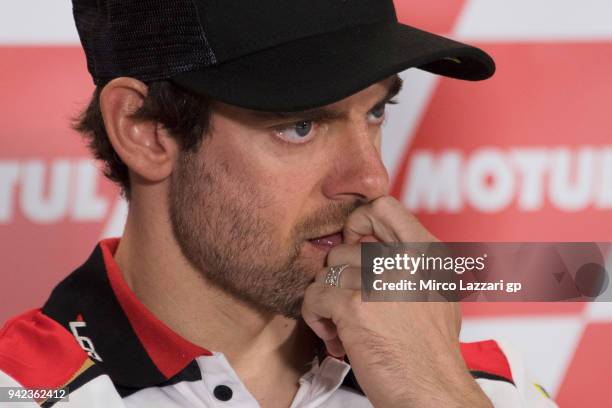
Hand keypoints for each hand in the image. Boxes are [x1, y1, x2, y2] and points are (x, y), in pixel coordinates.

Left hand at [301, 197, 491, 406]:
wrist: (433, 394)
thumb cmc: (431, 352)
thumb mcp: (435, 293)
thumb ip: (409, 264)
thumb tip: (372, 245)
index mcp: (427, 254)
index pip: (383, 206)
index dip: (359, 221)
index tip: (355, 245)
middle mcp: (406, 261)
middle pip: (344, 247)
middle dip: (339, 278)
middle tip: (349, 305)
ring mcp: (380, 281)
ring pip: (326, 272)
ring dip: (327, 301)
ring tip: (344, 326)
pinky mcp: (355, 306)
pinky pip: (313, 296)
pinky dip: (316, 318)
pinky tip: (336, 338)